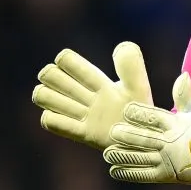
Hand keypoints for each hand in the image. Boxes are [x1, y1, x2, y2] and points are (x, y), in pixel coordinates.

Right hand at [32, 41, 152, 150]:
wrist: (146, 141)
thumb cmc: (142, 112)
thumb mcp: (139, 85)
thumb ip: (131, 64)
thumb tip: (118, 48)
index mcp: (98, 82)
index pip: (67, 61)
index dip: (66, 61)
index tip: (85, 74)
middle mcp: (86, 97)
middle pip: (50, 76)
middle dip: (54, 78)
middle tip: (74, 91)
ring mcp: (82, 116)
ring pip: (44, 96)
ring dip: (51, 98)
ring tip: (71, 106)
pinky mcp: (83, 135)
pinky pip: (52, 123)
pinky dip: (52, 119)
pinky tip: (70, 122)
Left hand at [103, 72, 190, 185]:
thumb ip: (185, 95)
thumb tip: (183, 75)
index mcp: (176, 125)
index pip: (157, 118)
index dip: (141, 114)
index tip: (126, 109)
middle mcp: (171, 143)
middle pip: (147, 138)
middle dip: (129, 136)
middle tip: (113, 131)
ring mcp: (168, 161)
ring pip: (143, 158)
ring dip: (125, 156)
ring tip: (107, 153)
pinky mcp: (165, 175)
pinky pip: (145, 175)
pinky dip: (129, 173)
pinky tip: (114, 169)